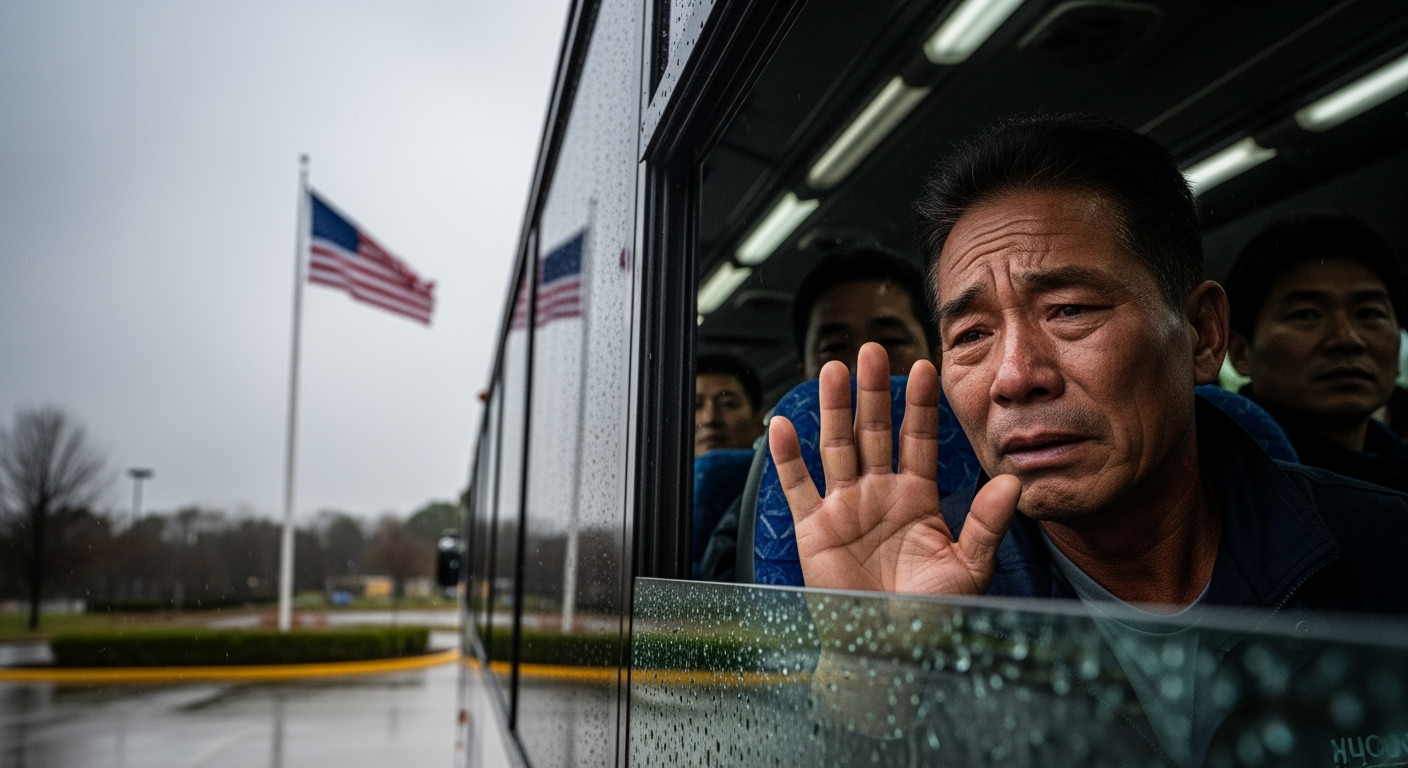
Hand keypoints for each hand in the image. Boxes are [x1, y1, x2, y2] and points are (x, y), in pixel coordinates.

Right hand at [768, 342, 1020, 594]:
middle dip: (873, 391)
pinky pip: (799, 487)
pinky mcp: (814, 530)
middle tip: (872, 350)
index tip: (926, 368)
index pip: (918, 440)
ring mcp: (844, 509)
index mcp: (917, 500)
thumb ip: (987, 523)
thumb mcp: (969, 568)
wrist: (889, 651)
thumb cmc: (932, 616)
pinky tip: (782, 425)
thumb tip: (1012, 482)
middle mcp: (879, 496)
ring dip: (833, 408)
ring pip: (837, 446)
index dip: (920, 405)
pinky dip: (788, 457)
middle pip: (874, 431)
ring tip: (832, 369)